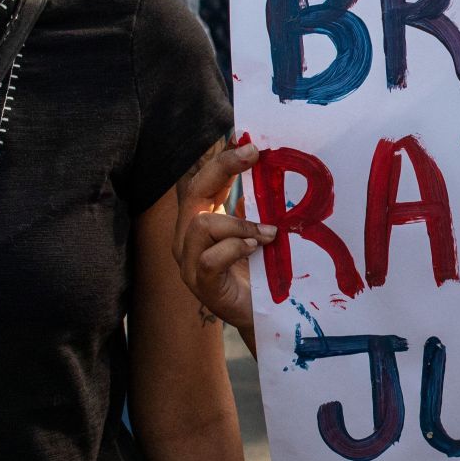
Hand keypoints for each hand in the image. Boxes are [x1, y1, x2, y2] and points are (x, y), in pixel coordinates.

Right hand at [172, 140, 273, 331]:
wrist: (262, 315)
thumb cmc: (260, 271)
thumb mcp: (258, 231)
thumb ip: (257, 206)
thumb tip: (271, 169)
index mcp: (202, 220)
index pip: (203, 181)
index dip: (222, 160)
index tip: (250, 145)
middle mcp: (188, 238)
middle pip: (193, 191)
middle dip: (223, 168)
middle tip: (255, 156)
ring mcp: (189, 261)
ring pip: (200, 224)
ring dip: (240, 224)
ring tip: (268, 234)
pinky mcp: (200, 283)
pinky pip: (210, 257)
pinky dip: (235, 248)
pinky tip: (255, 249)